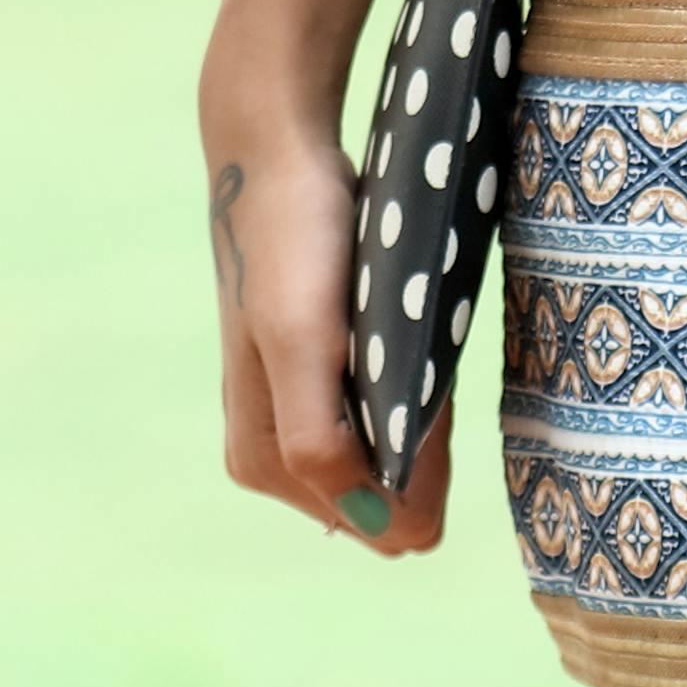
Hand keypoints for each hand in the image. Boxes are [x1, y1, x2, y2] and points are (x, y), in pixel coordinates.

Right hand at [202, 99, 453, 558]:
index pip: (383, 521)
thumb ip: (321, 444)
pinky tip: (410, 339)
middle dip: (423, 443)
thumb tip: (384, 530)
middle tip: (411, 353)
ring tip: (406, 336)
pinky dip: (417, 387)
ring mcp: (298, 417)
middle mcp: (275, 456)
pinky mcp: (321, 380)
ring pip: (399, 454)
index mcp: (262, 464)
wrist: (274, 156)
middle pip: (391, 492)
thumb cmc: (292, 244)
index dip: (423, 472)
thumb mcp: (301, 342)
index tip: (418, 391)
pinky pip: (394, 415)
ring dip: (423, 410)